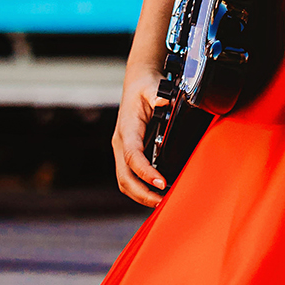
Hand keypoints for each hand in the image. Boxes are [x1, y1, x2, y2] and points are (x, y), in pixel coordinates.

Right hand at [111, 72, 169, 205]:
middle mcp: (121, 143)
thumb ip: (157, 93)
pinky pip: (130, 176)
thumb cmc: (145, 86)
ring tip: (161, 201)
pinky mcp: (128, 153)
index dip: (145, 172)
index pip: (132, 156)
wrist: (137, 83)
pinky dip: (141, 188)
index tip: (161, 183)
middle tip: (163, 201)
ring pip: (125, 181)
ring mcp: (122, 150)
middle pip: (124, 177)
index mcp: (126, 129)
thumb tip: (163, 100)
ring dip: (140, 194)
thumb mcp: (152, 86)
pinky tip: (156, 192)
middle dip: (142, 193)